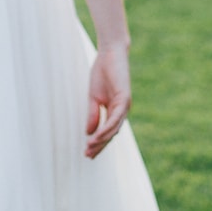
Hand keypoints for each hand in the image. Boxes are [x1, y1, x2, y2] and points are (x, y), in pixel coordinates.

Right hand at [85, 44, 130, 158]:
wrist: (110, 54)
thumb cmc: (102, 73)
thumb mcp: (93, 97)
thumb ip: (93, 114)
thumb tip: (89, 132)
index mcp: (114, 110)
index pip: (107, 131)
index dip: (98, 143)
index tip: (87, 153)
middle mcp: (121, 110)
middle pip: (111, 133)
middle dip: (99, 145)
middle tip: (87, 156)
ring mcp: (124, 105)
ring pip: (114, 128)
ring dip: (102, 139)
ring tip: (89, 148)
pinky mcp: (124, 98)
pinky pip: (116, 117)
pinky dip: (107, 127)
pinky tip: (98, 135)